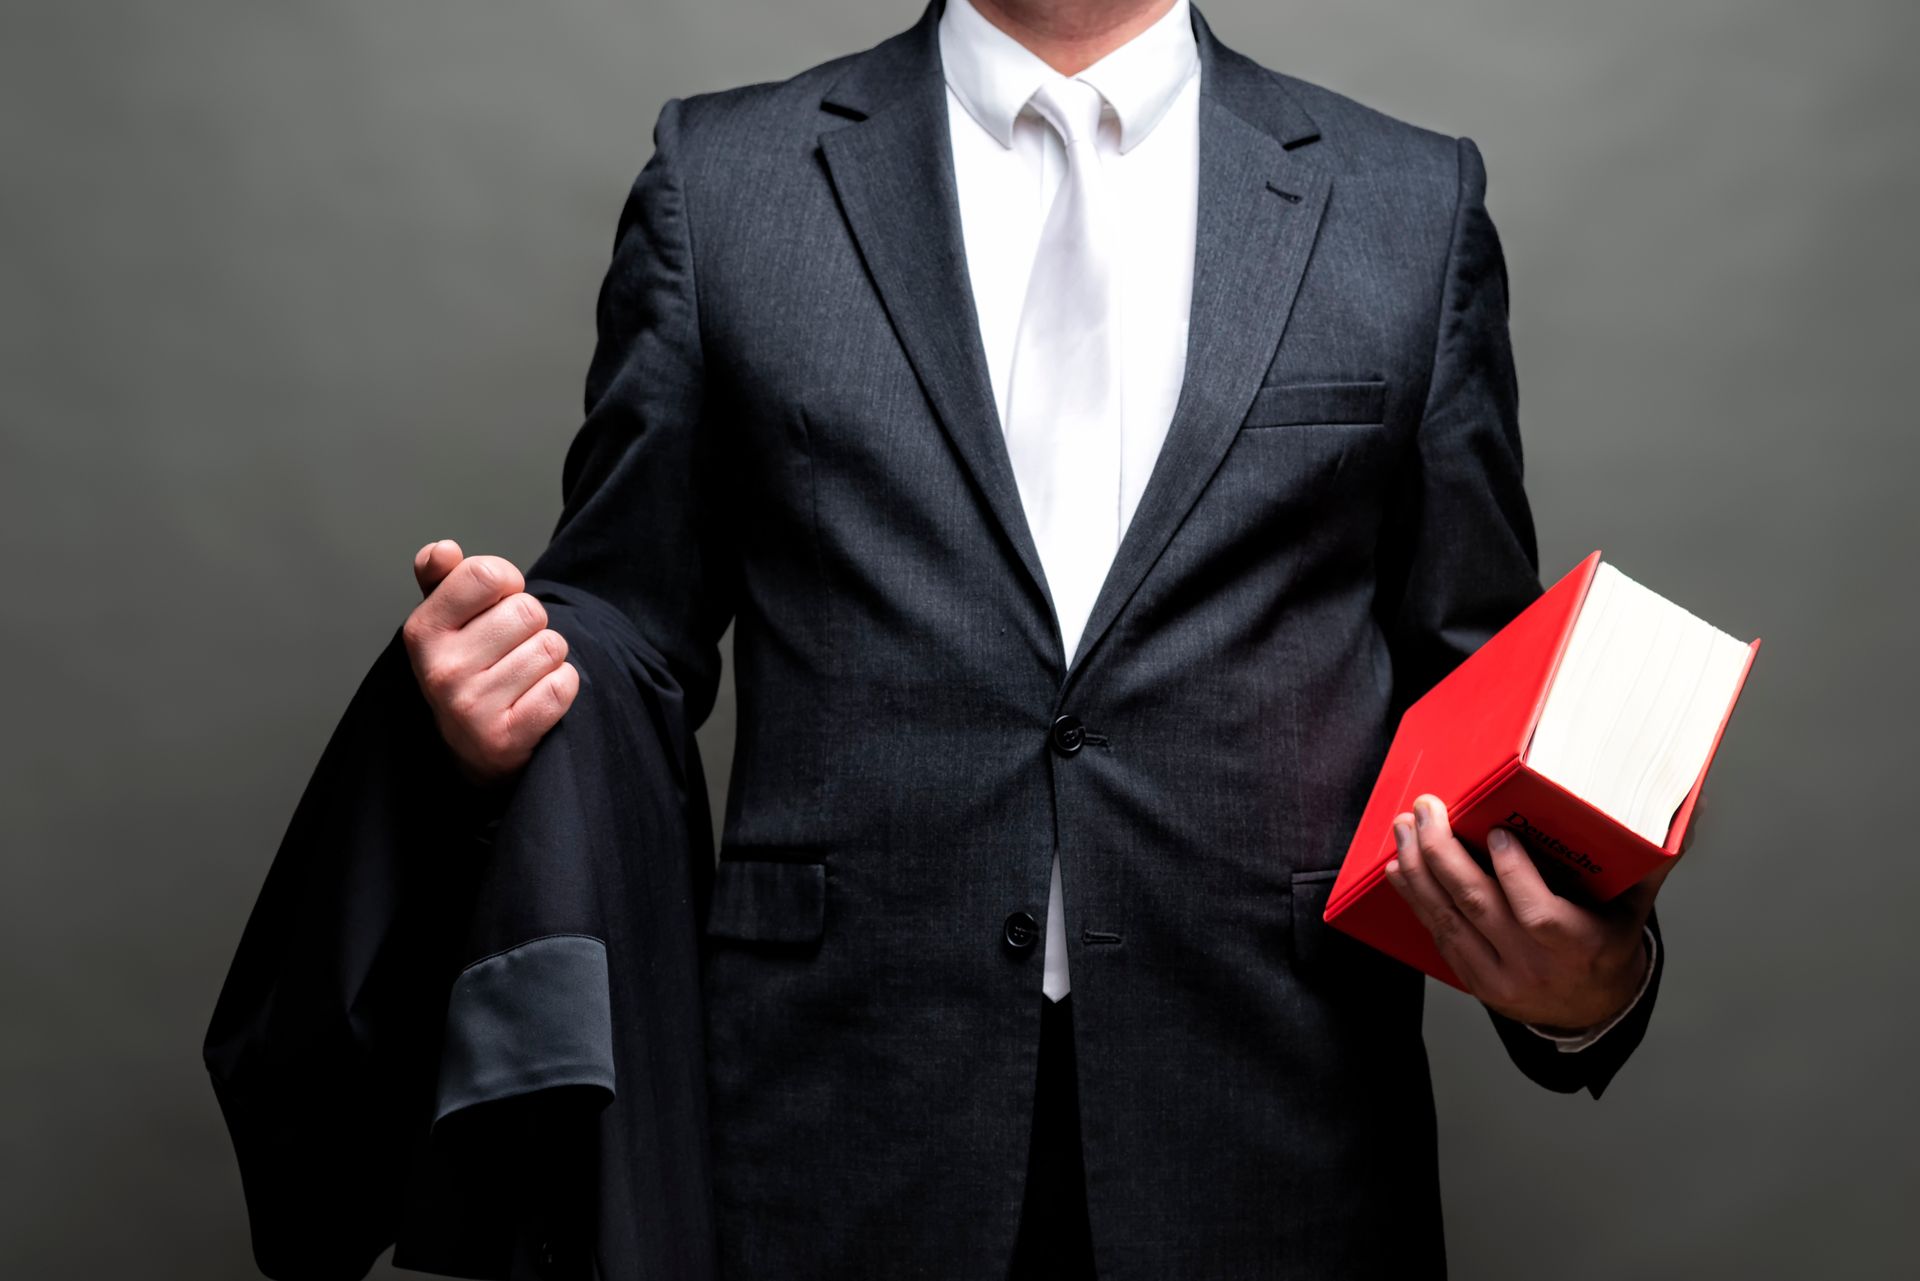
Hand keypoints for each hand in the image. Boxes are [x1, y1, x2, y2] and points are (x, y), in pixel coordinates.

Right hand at [401, 539, 578, 786]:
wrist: (471, 748)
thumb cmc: (466, 669)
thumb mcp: (444, 621)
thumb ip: (443, 578)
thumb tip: (444, 550)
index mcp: (422, 632)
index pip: (487, 574)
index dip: (508, 582)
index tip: (499, 601)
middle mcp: (440, 671)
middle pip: (528, 611)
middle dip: (531, 625)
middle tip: (509, 649)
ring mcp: (470, 708)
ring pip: (550, 647)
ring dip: (547, 658)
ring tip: (521, 675)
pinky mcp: (504, 739)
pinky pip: (562, 685)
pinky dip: (561, 686)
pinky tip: (534, 697)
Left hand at [1382, 793, 1694, 1030]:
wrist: (1590, 1014)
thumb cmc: (1609, 947)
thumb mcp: (1632, 911)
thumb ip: (1647, 865)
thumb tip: (1682, 815)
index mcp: (1577, 947)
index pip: (1537, 912)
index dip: (1514, 872)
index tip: (1497, 829)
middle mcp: (1533, 966)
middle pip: (1478, 907)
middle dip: (1445, 855)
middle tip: (1426, 810)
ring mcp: (1499, 978)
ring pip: (1449, 920)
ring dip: (1419, 871)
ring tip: (1403, 828)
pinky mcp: (1474, 981)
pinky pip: (1439, 937)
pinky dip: (1416, 900)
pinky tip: (1400, 867)